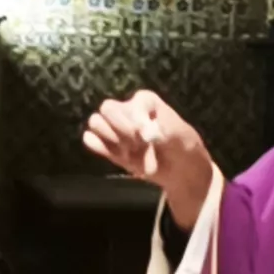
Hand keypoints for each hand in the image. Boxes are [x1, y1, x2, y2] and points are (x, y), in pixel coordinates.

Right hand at [81, 89, 217, 230]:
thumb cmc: (183, 147)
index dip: (136, 121)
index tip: (148, 136)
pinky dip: (99, 147)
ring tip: (129, 151)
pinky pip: (90, 139)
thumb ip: (165, 130)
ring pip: (95, 122)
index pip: (130, 104)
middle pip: (107, 109)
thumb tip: (145, 133)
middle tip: (138, 144)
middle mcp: (127, 110)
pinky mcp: (109, 145)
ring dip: (110, 138)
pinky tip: (120, 157)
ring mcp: (116, 128)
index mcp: (145, 101)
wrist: (180, 172)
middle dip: (121, 129)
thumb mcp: (182, 137)